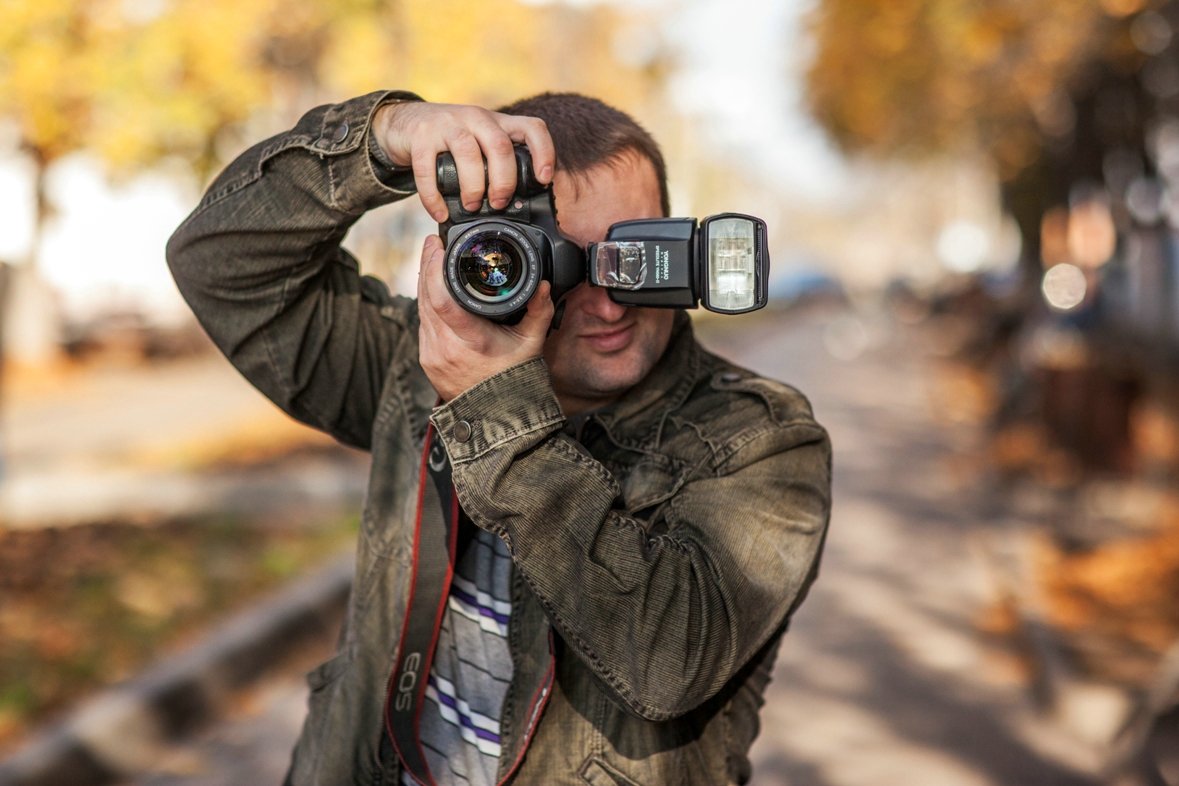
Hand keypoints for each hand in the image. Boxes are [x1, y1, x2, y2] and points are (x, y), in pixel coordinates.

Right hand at [373, 101, 554, 222]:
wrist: (405, 122)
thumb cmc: (450, 140)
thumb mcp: (480, 143)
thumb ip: (497, 163)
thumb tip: (517, 205)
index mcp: (497, 122)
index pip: (531, 127)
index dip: (543, 152)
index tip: (543, 179)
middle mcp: (475, 118)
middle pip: (500, 146)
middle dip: (504, 181)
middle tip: (499, 203)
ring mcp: (447, 124)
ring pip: (468, 152)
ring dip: (474, 187)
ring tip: (472, 206)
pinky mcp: (420, 136)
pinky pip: (428, 169)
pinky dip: (434, 196)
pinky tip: (440, 213)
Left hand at [416, 235, 554, 400]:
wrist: (498, 417)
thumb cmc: (516, 380)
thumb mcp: (532, 344)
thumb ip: (539, 310)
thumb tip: (543, 284)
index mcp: (470, 341)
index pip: (441, 297)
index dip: (434, 267)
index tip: (438, 245)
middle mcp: (444, 348)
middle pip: (425, 297)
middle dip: (427, 266)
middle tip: (434, 243)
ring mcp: (432, 355)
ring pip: (420, 308)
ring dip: (425, 283)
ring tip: (433, 260)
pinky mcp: (426, 360)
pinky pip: (423, 324)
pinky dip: (427, 304)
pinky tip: (434, 290)